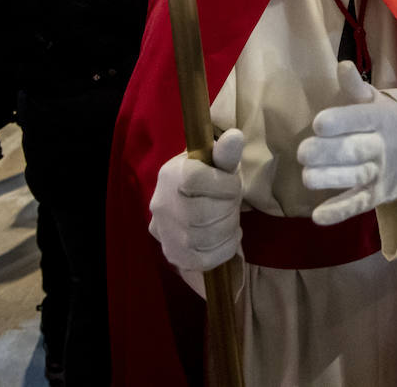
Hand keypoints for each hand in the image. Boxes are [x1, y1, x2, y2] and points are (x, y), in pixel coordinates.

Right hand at [148, 128, 244, 271]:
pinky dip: (225, 249)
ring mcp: (165, 233)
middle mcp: (161, 204)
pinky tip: (225, 237)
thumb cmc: (210, 180)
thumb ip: (226, 153)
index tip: (232, 185)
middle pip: (203, 213)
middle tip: (231, 204)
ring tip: (229, 220)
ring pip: (206, 238)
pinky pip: (206, 260)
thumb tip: (235, 136)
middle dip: (229, 209)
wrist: (188, 205)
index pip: (196, 181)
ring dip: (228, 229)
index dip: (225, 185)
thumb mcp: (218, 163)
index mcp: (171, 174)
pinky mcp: (174, 255)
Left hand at [297, 61, 396, 225]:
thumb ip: (355, 87)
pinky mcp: (378, 196)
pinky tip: (318, 216)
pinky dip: (340, 212)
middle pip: (355, 150)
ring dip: (331, 179)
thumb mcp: (376, 100)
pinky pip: (359, 205)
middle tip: (302, 153)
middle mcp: (383, 146)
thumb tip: (343, 65)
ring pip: (356, 177)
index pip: (361, 119)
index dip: (341, 122)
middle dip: (328, 153)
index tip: (318, 123)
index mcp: (381, 118)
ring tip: (307, 177)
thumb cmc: (387, 119)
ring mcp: (381, 173)